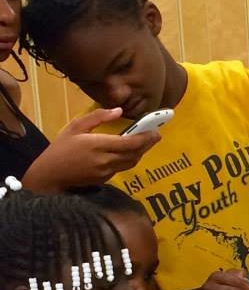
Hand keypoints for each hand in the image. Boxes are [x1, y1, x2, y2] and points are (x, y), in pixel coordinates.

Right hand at [25, 108, 158, 190]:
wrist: (51, 174)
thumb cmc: (61, 147)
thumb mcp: (75, 127)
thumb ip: (98, 117)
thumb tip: (118, 110)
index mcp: (98, 145)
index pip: (130, 143)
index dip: (145, 138)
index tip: (155, 131)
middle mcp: (105, 160)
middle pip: (135, 153)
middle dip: (148, 144)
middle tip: (156, 135)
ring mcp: (106, 171)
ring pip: (131, 162)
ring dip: (141, 152)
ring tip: (147, 142)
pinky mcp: (105, 179)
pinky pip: (123, 167)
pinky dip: (130, 159)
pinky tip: (131, 151)